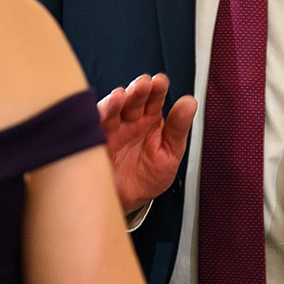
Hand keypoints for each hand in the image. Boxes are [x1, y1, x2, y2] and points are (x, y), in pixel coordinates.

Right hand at [98, 74, 194, 212]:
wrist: (129, 201)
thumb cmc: (149, 176)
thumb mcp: (170, 153)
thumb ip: (178, 128)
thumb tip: (190, 102)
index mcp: (150, 119)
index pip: (154, 98)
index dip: (157, 88)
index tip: (160, 82)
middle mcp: (130, 120)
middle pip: (133, 100)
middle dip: (138, 90)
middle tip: (143, 85)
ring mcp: (112, 130)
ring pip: (111, 110)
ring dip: (115, 101)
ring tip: (121, 96)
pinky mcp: (95, 143)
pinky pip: (93, 128)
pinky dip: (97, 118)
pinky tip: (102, 113)